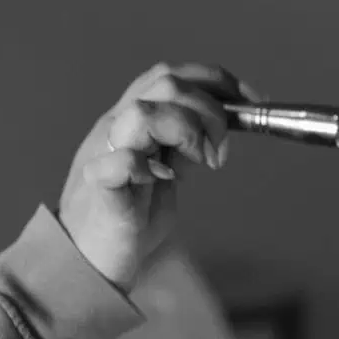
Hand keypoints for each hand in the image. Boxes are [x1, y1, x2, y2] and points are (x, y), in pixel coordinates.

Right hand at [58, 63, 260, 292]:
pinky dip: (147, 166)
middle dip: (210, 111)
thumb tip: (225, 126)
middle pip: (165, 84)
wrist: (89, 262)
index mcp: (132, 118)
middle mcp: (116, 127)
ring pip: (142, 113)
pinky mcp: (101, 189)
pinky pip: (121, 162)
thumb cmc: (130, 218)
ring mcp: (104, 154)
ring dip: (186, 131)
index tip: (250, 104)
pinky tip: (162, 179)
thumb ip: (186, 145)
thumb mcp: (167, 171)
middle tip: (218, 152)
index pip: (172, 75)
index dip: (216, 82)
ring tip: (200, 164)